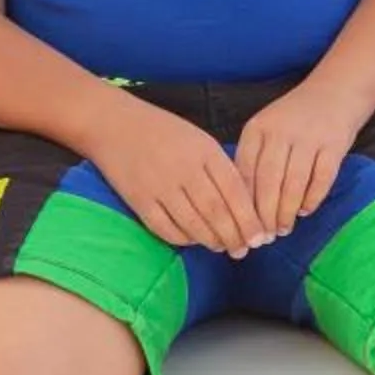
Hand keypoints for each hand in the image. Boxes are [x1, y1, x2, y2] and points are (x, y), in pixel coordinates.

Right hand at [88, 96, 271, 257]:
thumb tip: (242, 205)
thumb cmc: (163, 131)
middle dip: (234, 236)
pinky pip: (165, 229)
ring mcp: (160, 186)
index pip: (235, 192)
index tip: (260, 237)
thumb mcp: (199, 139)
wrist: (114, 124)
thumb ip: (219, 167)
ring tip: (222, 247)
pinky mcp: (139, 201)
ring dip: (211, 241)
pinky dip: (183, 239)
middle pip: (216, 212)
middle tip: (243, 250)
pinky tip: (192, 240)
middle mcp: (185, 169)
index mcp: (205, 151)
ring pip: (193, 224)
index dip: (249, 219)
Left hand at [235, 82, 366, 235]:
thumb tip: (243, 210)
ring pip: (294, 184)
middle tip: (265, 237)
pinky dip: (312, 199)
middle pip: (268, 181)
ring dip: (287, 212)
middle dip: (265, 215)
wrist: (336, 92)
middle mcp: (281, 130)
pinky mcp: (334, 144)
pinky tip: (305, 211)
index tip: (243, 227)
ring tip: (284, 228)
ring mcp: (309, 136)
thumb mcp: (266, 131)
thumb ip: (254, 162)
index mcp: (258, 128)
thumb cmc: (294, 119)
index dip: (243, 204)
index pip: (244, 172)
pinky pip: (321, 179)